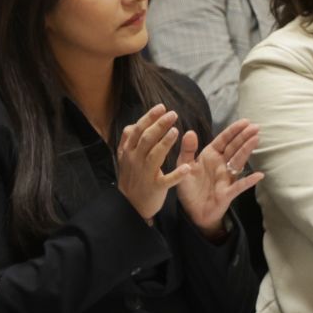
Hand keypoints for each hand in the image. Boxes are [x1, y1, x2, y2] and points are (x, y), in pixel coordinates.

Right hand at [116, 104, 192, 220]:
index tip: (162, 107)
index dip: (150, 118)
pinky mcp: (155, 188)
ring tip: (176, 131)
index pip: (138, 130)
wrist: (129, 205)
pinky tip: (187, 168)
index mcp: (129, 151)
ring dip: (165, 143)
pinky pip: (167, 181)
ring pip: (154, 156)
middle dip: (159, 125)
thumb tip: (133, 124)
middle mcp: (135, 160)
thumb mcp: (124, 158)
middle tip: (173, 114)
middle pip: (147, 139)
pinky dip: (177, 175)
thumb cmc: (131, 178)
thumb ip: (127, 141)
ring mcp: (145, 174)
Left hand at [174, 119, 263, 238]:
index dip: (234, 131)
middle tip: (255, 126)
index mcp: (211, 156)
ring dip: (246, 151)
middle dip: (244, 137)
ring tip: (256, 139)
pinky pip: (239, 186)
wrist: (192, 211)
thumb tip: (190, 132)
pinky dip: (248, 181)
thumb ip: (187, 150)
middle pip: (234, 148)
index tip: (245, 121)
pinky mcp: (227, 192)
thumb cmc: (190, 187)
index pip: (224, 140)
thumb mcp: (184, 165)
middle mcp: (221, 164)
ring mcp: (226, 177)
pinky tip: (258, 175)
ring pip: (238, 162)